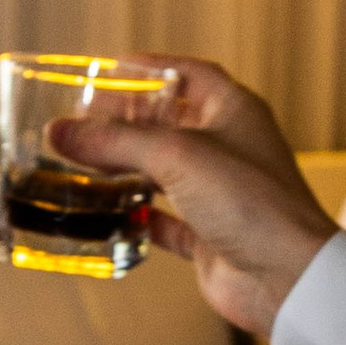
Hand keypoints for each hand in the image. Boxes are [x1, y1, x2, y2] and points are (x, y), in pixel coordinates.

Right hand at [49, 56, 333, 337]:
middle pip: (168, 124)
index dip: (151, 68)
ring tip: (80, 162)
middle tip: (81, 119)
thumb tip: (59, 131)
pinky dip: (134, 216)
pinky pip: (163, 220)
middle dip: (125, 121)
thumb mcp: (176, 156)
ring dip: (124, 168)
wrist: (286, 276)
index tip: (111, 68)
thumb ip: (115, 142)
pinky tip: (104, 213)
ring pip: (162, 172)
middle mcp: (228, 148)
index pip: (189, 75)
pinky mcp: (207, 235)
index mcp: (234, 111)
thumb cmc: (249, 201)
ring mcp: (218, 194)